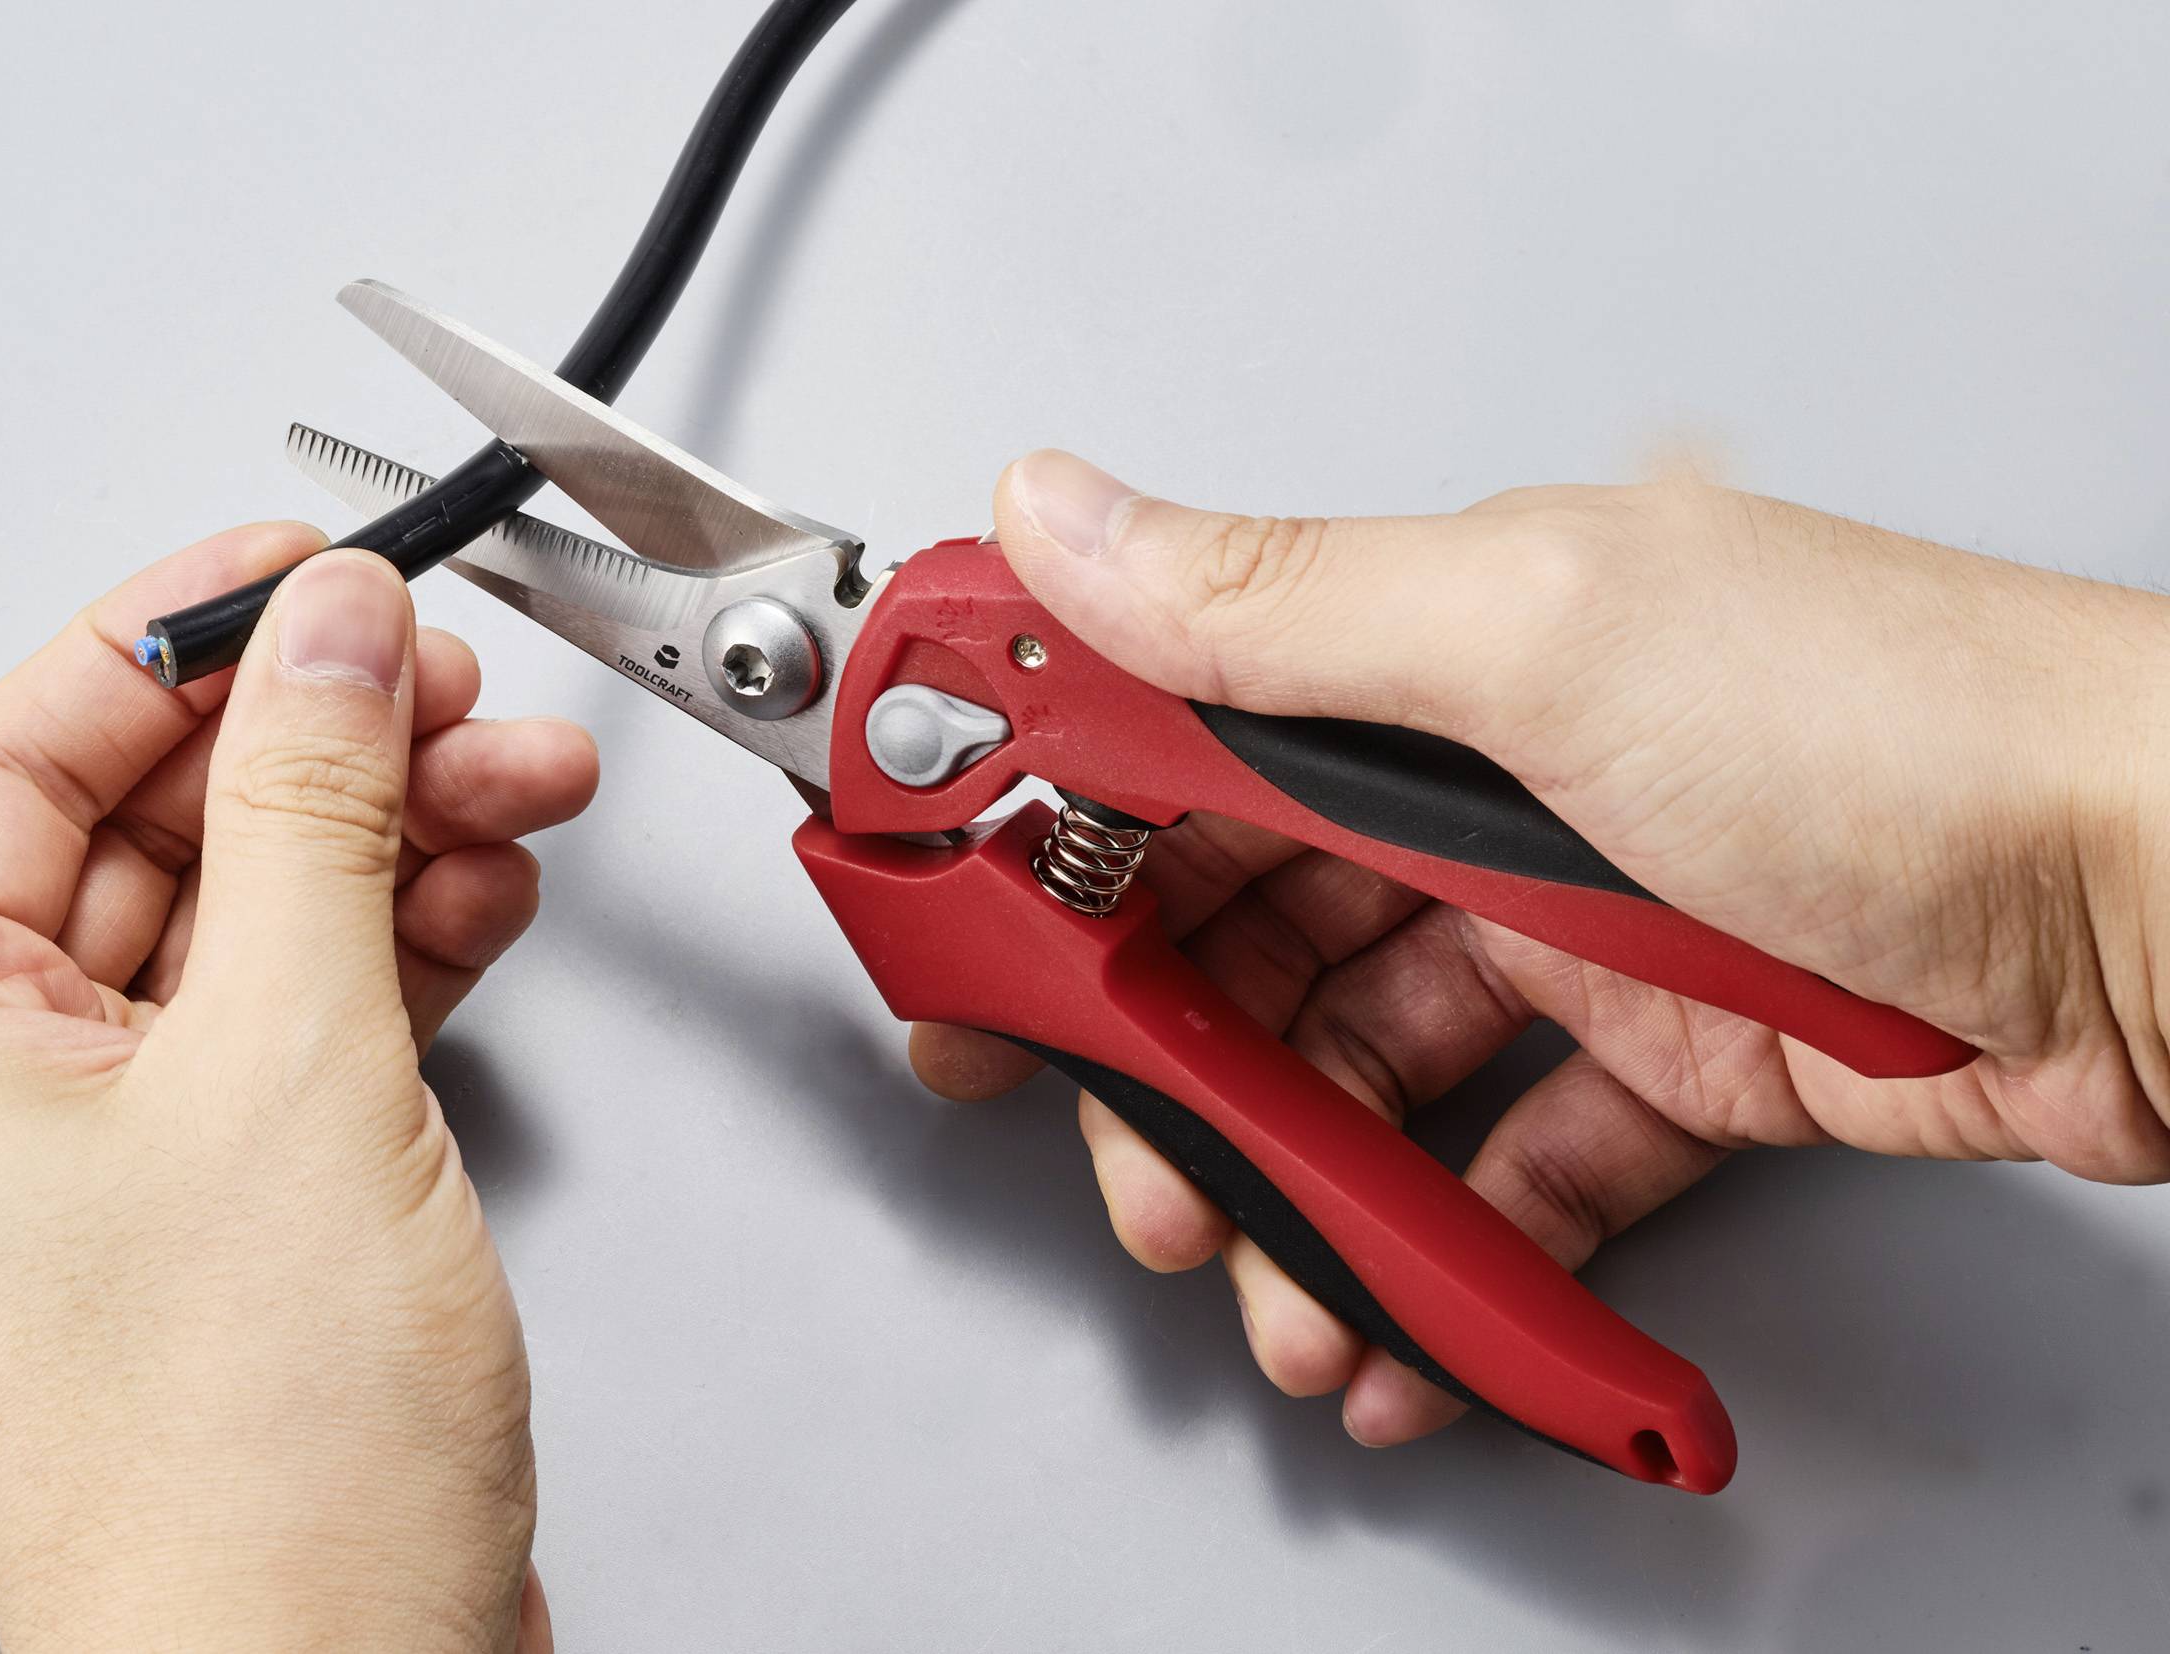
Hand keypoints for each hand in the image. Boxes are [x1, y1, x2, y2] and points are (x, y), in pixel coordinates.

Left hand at [0, 527, 591, 1651]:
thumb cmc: (253, 1477)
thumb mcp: (290, 1069)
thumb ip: (312, 816)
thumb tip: (332, 635)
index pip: (21, 755)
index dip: (170, 635)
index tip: (307, 567)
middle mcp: (0, 1101)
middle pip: (153, 829)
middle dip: (319, 741)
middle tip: (447, 681)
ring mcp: (124, 1161)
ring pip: (251, 919)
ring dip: (390, 837)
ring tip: (519, 783)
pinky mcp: (241, 1209)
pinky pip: (308, 1017)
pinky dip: (405, 946)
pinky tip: (487, 899)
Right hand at [914, 452, 2169, 1446]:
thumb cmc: (1909, 734)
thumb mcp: (1545, 643)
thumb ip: (1273, 609)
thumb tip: (1064, 517)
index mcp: (1434, 652)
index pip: (1163, 735)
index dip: (1041, 843)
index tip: (960, 942)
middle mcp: (1489, 783)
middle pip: (1245, 936)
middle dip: (1170, 1071)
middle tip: (1135, 1165)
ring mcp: (1572, 930)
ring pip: (1361, 1070)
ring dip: (1304, 1191)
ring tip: (1294, 1290)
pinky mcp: (1666, 1061)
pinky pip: (1505, 1162)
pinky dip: (1450, 1246)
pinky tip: (1422, 1315)